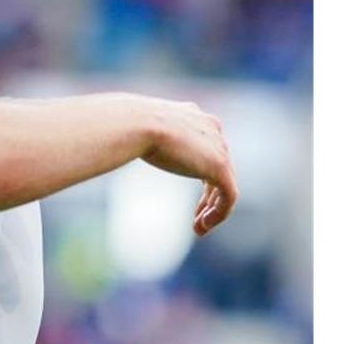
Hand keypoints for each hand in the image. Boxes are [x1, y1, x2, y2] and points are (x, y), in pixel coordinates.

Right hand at [137, 96, 237, 236]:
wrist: (136, 123)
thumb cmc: (127, 125)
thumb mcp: (137, 129)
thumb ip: (140, 136)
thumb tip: (115, 142)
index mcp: (193, 116)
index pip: (204, 148)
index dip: (198, 172)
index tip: (185, 188)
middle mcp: (211, 129)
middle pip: (217, 167)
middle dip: (208, 195)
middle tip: (196, 216)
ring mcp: (218, 148)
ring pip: (225, 184)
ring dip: (213, 209)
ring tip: (198, 227)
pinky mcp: (220, 166)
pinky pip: (228, 196)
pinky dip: (218, 214)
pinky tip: (200, 228)